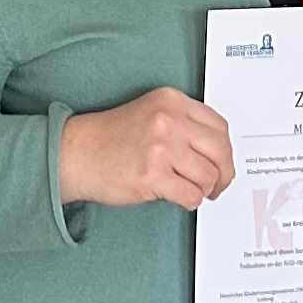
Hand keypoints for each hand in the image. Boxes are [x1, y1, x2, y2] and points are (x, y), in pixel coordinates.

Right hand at [60, 88, 234, 209]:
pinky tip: (178, 197)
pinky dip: (190, 202)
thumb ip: (183, 123)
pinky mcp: (152, 175)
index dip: (225, 150)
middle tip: (217, 185)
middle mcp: (169, 120)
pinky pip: (190, 195)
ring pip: (208, 176)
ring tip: (191, 190)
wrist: (76, 153)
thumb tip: (216, 152)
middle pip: (220, 150)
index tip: (222, 163)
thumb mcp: (151, 113)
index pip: (219, 126)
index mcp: (171, 101)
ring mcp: (161, 147)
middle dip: (223, 174)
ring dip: (203, 190)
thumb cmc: (110, 138)